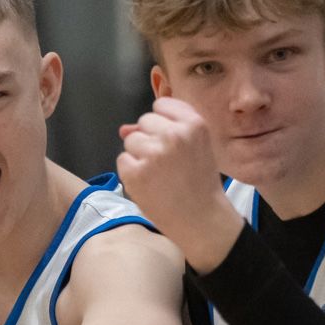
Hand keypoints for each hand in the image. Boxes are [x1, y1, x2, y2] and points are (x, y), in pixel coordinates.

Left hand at [116, 97, 240, 268]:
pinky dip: (132, 172)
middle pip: (145, 121)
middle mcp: (174, 135)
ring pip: (131, 140)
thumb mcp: (195, 147)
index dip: (163, 123)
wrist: (201, 219)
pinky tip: (150, 184)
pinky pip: (123, 160)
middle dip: (151, 138)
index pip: (162, 105)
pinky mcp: (136, 173)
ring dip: (139, 155)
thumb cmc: (200, 182)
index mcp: (194, 124)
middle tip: (167, 163)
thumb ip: (165, 129)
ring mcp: (153, 154)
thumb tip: (124, 129)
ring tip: (159, 174)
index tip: (171, 140)